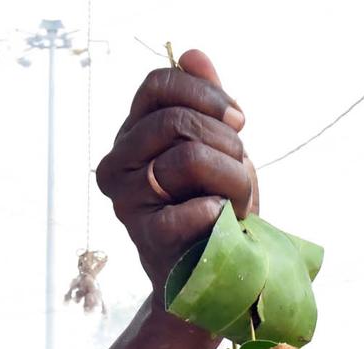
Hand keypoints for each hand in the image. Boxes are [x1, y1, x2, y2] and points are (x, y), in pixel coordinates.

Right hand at [96, 49, 257, 294]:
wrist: (206, 277)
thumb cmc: (212, 210)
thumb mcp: (214, 152)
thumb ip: (203, 104)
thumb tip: (194, 55)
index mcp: (132, 133)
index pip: (158, 86)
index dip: (205, 94)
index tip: (239, 120)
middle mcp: (119, 162)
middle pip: (176, 121)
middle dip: (227, 140)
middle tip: (244, 165)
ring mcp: (128, 201)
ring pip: (187, 159)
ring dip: (232, 177)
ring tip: (240, 199)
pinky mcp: (146, 237)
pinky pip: (190, 210)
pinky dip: (218, 211)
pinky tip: (223, 218)